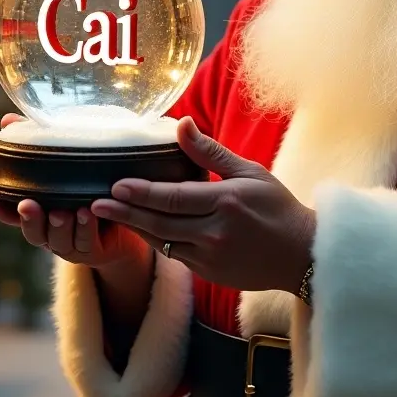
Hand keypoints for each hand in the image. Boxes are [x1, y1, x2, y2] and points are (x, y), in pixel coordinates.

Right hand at [0, 113, 148, 271]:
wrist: (122, 224)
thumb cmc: (84, 189)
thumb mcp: (63, 165)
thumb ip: (36, 144)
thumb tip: (7, 120)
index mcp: (34, 208)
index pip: (4, 204)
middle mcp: (45, 228)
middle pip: (26, 226)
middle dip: (24, 215)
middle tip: (27, 203)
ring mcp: (65, 242)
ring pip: (54, 238)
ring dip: (56, 225)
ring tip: (61, 212)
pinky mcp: (89, 249)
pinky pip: (84, 241)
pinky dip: (84, 228)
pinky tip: (86, 214)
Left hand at [90, 116, 315, 294]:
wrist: (301, 254)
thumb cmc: (277, 207)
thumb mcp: (249, 172)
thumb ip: (210, 152)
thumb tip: (181, 123)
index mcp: (226, 203)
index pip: (174, 198)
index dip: (143, 192)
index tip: (116, 185)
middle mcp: (214, 233)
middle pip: (160, 222)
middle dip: (126, 212)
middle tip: (95, 202)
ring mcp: (210, 257)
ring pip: (162, 242)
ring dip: (135, 228)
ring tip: (109, 214)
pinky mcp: (209, 272)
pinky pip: (174, 254)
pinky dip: (156, 240)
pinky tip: (140, 228)